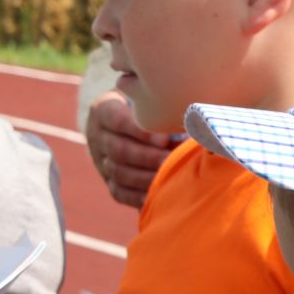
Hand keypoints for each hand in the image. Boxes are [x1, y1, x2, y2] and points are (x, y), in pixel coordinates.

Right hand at [85, 90, 172, 208]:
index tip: (165, 138)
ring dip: (146, 177)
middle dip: (149, 158)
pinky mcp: (108, 180)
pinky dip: (139, 196)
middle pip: (119, 150)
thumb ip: (163, 106)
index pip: (117, 120)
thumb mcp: (147, 98)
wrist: (122, 121)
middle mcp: (98, 136)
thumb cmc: (146, 105)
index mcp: (104, 110)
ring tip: (171, 177)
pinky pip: (119, 192)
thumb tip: (196, 118)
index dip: (140, 132)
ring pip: (118, 173)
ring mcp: (100, 160)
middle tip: (174, 161)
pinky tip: (158, 195)